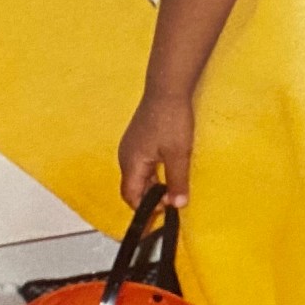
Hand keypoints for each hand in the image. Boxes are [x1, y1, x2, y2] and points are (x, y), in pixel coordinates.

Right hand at [118, 92, 194, 207]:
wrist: (167, 88)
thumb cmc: (171, 120)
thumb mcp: (178, 154)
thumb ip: (177, 181)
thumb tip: (177, 206)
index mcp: (131, 163)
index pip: (131, 196)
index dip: (146, 210)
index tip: (164, 215)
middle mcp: (126, 156)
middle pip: (134, 187)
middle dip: (151, 198)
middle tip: (172, 204)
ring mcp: (131, 146)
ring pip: (139, 175)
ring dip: (154, 185)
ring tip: (173, 190)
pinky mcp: (139, 138)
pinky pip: (143, 163)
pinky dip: (154, 173)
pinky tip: (169, 171)